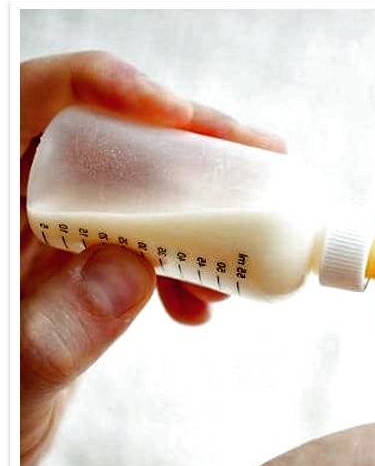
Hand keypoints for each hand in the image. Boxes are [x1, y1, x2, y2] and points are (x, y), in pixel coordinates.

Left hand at [20, 51, 285, 465]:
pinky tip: (197, 305)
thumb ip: (60, 327)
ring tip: (235, 258)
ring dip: (197, 213)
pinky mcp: (77, 266)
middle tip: (259, 162)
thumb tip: (135, 266)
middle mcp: (16, 203)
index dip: (105, 87)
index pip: (31, 98)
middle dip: (186, 149)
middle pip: (104, 136)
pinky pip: (142, 238)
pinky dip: (182, 264)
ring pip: (133, 186)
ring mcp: (47, 233)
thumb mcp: (12, 378)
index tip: (178, 116)